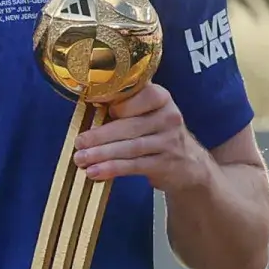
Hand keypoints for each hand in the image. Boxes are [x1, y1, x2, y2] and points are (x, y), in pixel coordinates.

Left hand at [72, 81, 212, 192]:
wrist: (189, 163)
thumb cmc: (157, 132)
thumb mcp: (149, 112)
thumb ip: (126, 104)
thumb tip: (88, 104)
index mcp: (161, 97)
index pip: (137, 96)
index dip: (115, 104)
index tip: (95, 109)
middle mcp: (168, 117)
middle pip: (130, 125)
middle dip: (100, 135)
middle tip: (79, 142)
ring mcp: (169, 142)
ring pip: (131, 147)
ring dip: (102, 154)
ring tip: (81, 159)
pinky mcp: (165, 164)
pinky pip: (134, 166)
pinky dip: (112, 169)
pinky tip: (95, 172)